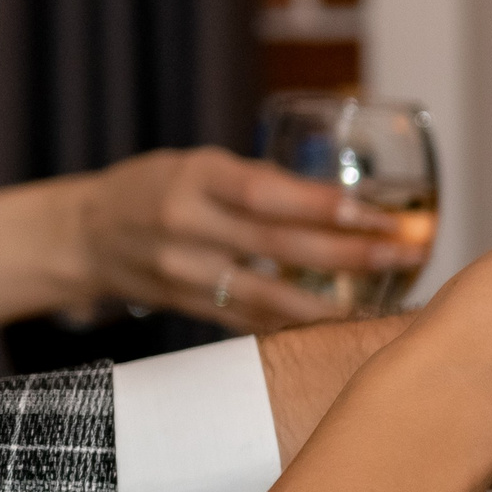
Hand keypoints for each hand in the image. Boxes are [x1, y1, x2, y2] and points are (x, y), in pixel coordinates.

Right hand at [79, 147, 428, 330]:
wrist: (87, 234)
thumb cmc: (156, 188)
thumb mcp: (199, 165)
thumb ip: (260, 182)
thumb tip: (341, 199)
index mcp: (195, 177)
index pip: (266, 191)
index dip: (322, 204)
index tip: (375, 211)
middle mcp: (187, 225)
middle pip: (279, 244)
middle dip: (349, 252)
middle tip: (404, 252)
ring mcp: (186, 273)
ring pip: (269, 295)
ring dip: (333, 302)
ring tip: (386, 300)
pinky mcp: (190, 308)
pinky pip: (253, 321)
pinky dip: (299, 324)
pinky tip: (341, 326)